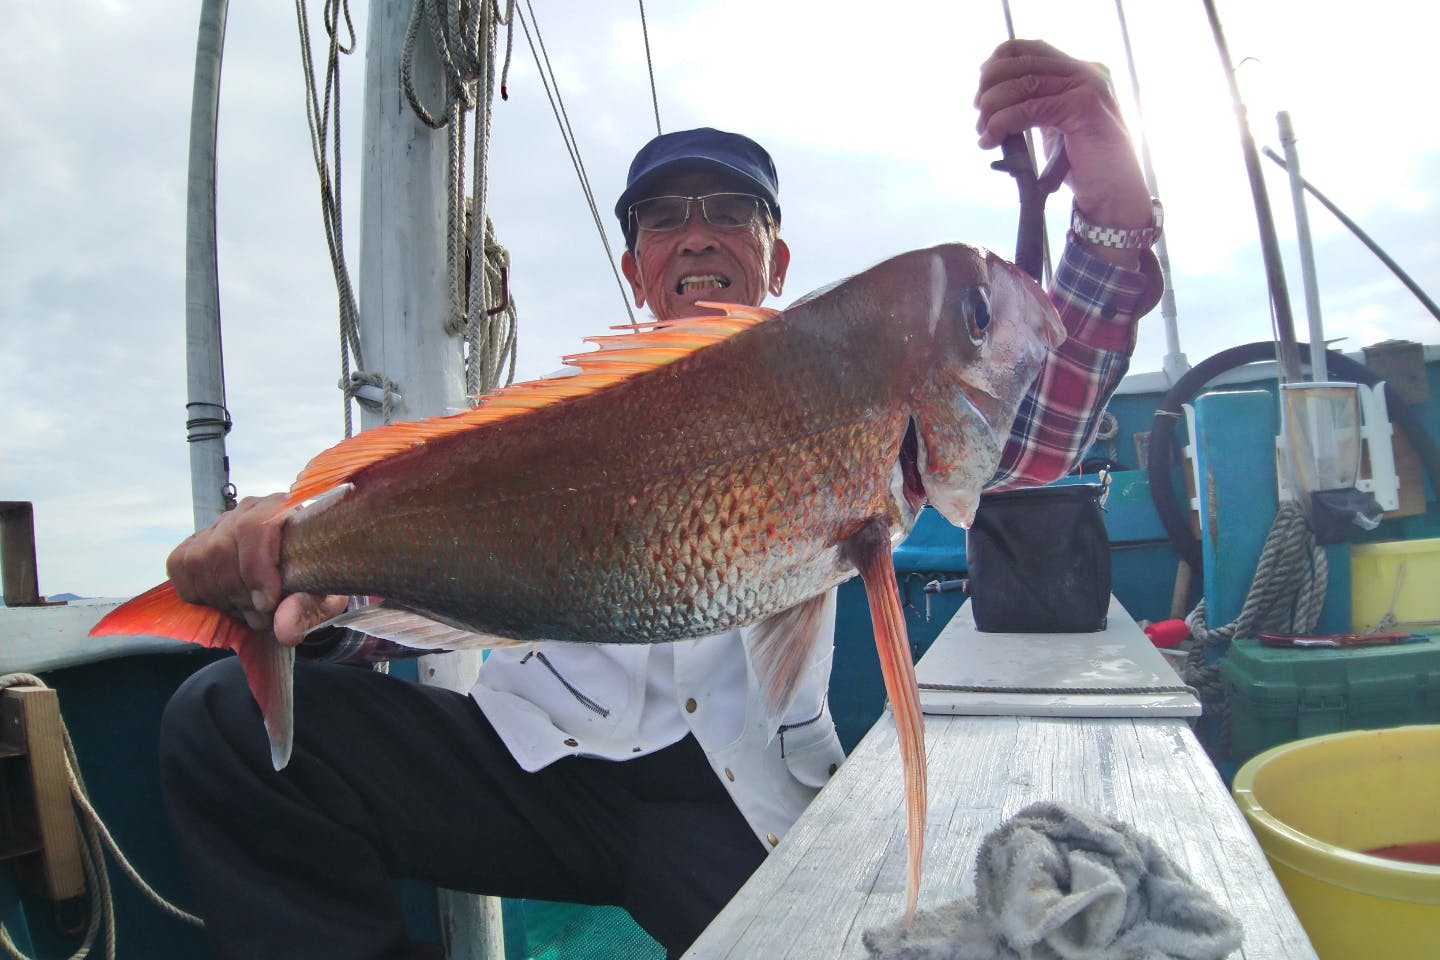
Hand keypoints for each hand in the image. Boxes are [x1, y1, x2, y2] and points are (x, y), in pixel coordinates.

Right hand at [166, 493, 345, 646]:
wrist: (296, 585)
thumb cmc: (312, 585)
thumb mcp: (320, 600)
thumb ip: (306, 611)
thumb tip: (285, 628)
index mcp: (285, 510)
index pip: (254, 526)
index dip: (256, 568)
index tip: (267, 603)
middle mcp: (249, 509)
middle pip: (221, 548)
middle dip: (239, 593)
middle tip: (261, 615)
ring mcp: (220, 524)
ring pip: (198, 558)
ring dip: (220, 596)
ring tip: (246, 609)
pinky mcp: (195, 542)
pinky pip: (180, 565)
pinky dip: (197, 591)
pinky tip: (223, 600)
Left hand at [975, 39, 1152, 259]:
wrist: (1113, 194)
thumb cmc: (1085, 165)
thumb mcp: (1058, 126)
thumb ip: (1037, 106)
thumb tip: (993, 98)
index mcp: (1082, 72)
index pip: (1031, 49)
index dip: (998, 63)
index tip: (981, 88)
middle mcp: (1087, 72)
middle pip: (1022, 62)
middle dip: (990, 87)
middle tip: (979, 115)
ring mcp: (1087, 87)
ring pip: (1022, 85)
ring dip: (992, 109)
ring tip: (983, 133)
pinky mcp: (1083, 107)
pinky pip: (1028, 109)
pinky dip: (1002, 123)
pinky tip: (991, 139)